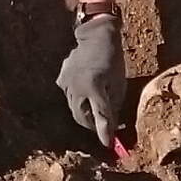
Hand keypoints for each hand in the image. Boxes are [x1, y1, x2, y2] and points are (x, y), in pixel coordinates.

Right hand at [58, 10, 130, 152]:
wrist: (96, 35)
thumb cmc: (112, 58)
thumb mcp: (119, 82)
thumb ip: (113, 105)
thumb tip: (111, 125)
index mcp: (93, 87)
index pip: (100, 117)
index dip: (104, 133)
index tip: (109, 145)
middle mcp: (76, 87)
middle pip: (82, 117)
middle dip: (92, 124)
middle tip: (103, 126)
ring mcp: (66, 83)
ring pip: (74, 107)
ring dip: (85, 112)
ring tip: (95, 108)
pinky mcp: (61, 78)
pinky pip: (70, 95)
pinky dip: (79, 98)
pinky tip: (86, 91)